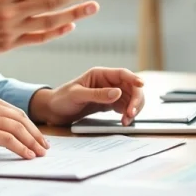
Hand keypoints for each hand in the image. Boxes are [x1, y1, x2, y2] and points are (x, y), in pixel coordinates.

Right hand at [0, 90, 50, 159]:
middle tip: (45, 146)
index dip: (30, 125)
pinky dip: (22, 149)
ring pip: (18, 129)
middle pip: (21, 118)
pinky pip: (10, 140)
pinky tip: (28, 155)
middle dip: (36, 134)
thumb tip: (5, 133)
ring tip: (40, 153)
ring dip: (32, 143)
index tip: (38, 137)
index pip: (15, 111)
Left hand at [28, 67, 145, 125]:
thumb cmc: (61, 99)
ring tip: (127, 120)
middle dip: (135, 100)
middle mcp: (107, 83)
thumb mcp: (77, 95)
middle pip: (131, 88)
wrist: (53, 111)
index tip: (142, 85)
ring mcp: (109, 94)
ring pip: (130, 99)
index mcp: (100, 74)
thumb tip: (117, 93)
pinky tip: (124, 121)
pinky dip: (127, 114)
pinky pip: (124, 108)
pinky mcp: (109, 105)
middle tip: (131, 113)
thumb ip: (97, 94)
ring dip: (133, 108)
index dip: (134, 79)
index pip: (122, 74)